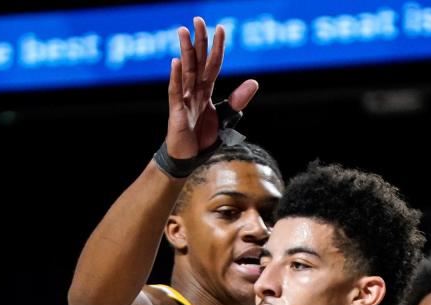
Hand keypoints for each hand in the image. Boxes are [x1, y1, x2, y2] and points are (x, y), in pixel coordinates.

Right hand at [166, 19, 258, 161]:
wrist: (189, 160)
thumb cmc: (203, 139)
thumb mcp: (226, 120)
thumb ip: (237, 101)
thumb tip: (254, 82)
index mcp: (206, 92)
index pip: (213, 65)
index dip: (217, 48)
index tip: (221, 28)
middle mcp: (194, 91)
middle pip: (197, 62)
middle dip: (198, 41)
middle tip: (198, 20)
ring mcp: (184, 100)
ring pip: (186, 72)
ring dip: (185, 51)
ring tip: (183, 32)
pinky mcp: (176, 112)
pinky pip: (176, 92)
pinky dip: (177, 78)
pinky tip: (176, 62)